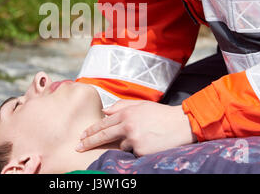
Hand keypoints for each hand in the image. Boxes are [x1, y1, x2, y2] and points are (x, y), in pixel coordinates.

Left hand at [76, 100, 196, 156]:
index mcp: (126, 113)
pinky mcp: (141, 150)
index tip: (81, 136)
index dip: (91, 131)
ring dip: (126, 144)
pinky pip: (133, 153)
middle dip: (89, 142)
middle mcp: (128, 125)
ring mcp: (134, 139)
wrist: (181, 124)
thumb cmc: (161, 114)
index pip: (103, 123)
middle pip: (103, 136)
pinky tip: (149, 142)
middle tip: (78, 148)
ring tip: (144, 136)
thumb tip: (105, 112)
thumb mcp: (141, 105)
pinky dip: (137, 150)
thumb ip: (121, 107)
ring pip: (121, 146)